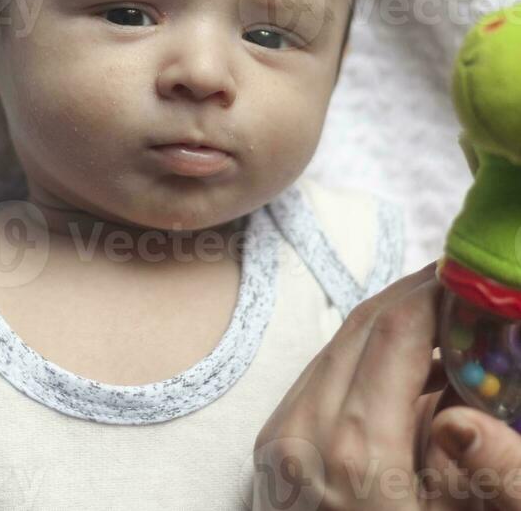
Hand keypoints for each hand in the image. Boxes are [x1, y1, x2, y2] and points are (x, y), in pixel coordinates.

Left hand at [251, 262, 520, 509]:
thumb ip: (486, 475)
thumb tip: (470, 413)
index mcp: (360, 451)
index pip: (396, 331)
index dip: (434, 292)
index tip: (465, 278)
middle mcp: (307, 433)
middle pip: (362, 326)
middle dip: (411, 297)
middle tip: (454, 287)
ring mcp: (280, 439)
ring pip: (336, 345)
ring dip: (384, 324)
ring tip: (434, 322)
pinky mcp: (269, 448)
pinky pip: (316, 376)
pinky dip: (357, 357)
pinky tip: (395, 368)